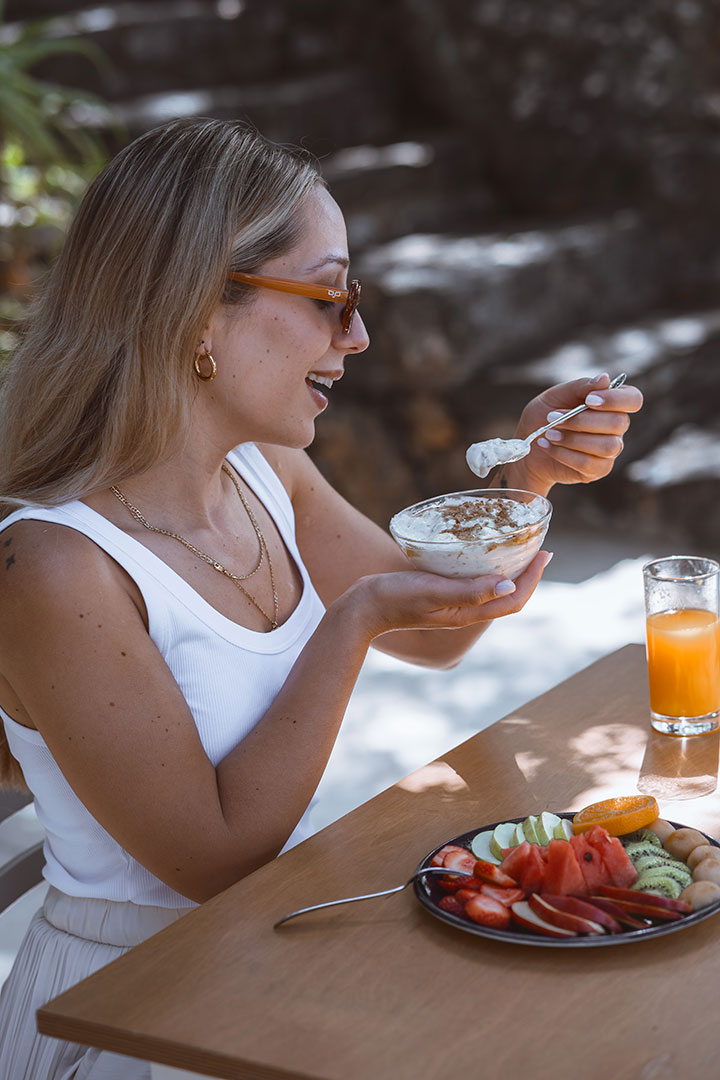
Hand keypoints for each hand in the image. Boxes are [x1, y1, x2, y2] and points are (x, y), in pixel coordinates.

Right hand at [348, 550, 551, 639]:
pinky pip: (475, 582)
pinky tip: (483, 553)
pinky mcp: (442, 593)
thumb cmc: (397, 597)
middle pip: (508, 595)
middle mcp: (465, 611)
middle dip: (528, 573)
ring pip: (493, 588)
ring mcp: (454, 603)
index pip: (513, 600)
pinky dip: (488, 568)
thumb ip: (470, 590)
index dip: (533, 579)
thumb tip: (509, 586)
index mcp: (468, 614)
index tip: (544, 554)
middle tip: (539, 547)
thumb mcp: (434, 590)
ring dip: (511, 570)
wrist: (364, 606)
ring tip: (519, 548)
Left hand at [501, 373, 643, 494]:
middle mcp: (616, 427)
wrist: (528, 448)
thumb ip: (580, 387)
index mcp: (611, 404)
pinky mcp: (598, 469)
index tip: (589, 400)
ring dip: (573, 438)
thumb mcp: (556, 396)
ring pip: (607, 446)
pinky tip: (548, 446)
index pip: (633, 399)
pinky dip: (564, 454)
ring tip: (548, 433)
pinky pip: (589, 463)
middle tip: (553, 417)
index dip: (616, 400)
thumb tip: (605, 379)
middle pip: (618, 423)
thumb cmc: (543, 417)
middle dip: (581, 420)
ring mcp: (610, 450)